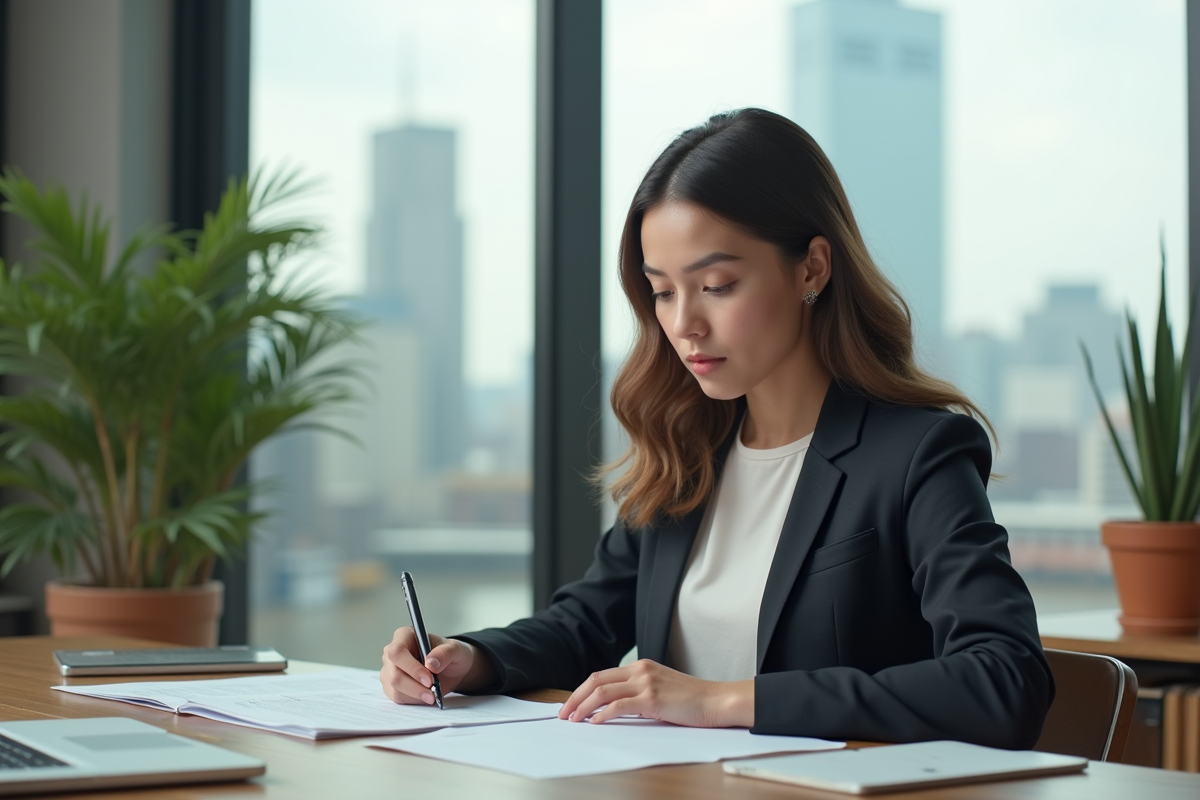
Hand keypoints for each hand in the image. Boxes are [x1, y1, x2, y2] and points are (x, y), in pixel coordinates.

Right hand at [380, 627, 490, 704]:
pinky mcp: (391, 686)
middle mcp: (392, 653)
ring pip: (394, 688)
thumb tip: (430, 663)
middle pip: (393, 673)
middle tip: (432, 692)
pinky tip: (425, 696)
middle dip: (414, 686)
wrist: (452, 670)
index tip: (429, 679)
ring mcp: (389, 670)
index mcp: (404, 636)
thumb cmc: (450, 655)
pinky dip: (413, 700)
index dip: (411, 667)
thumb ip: (445, 653)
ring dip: (415, 695)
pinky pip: (397, 697)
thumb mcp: (455, 650)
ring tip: (432, 695)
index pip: (397, 652)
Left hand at [558, 659, 753, 727]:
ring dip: (584, 707)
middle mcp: (641, 670)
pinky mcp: (653, 698)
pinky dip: (603, 714)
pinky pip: (619, 705)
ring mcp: (646, 683)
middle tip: (564, 714)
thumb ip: (638, 692)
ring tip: (574, 720)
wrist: (716, 700)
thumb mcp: (660, 689)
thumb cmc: (691, 699)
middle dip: (575, 698)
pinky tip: (596, 723)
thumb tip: (613, 707)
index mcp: (641, 666)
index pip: (601, 675)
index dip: (582, 690)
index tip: (570, 705)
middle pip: (596, 680)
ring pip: (603, 692)